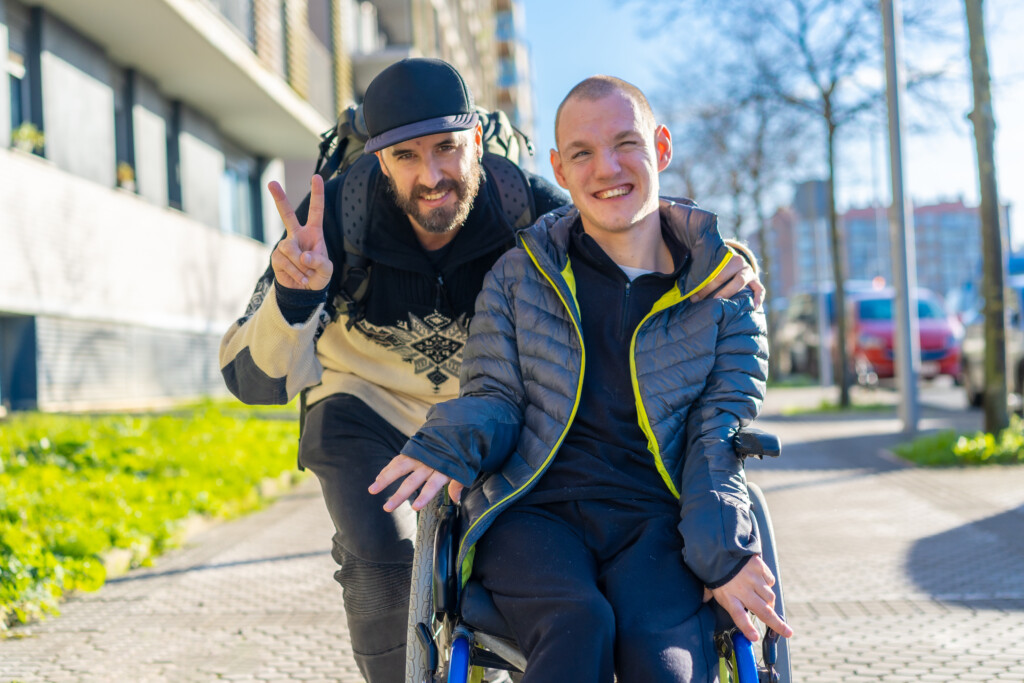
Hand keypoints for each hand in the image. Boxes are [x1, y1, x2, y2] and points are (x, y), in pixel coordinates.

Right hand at [268, 176, 332, 290]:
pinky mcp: (276, 257)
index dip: (317, 194)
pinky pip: (284, 261)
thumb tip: (304, 255)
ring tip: (307, 274)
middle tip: (271, 183)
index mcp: (313, 233)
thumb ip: (320, 262)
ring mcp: (286, 246)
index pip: (316, 211)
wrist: (304, 293)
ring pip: (289, 248)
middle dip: (279, 199)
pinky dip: (295, 272)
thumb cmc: (318, 276)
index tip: (317, 176)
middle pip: (287, 214)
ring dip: (300, 264)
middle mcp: (298, 236)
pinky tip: (300, 278)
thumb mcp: (327, 270)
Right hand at [369, 454, 463, 511]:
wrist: (455, 426)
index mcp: (443, 469)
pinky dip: (388, 469)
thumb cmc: (459, 451)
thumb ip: (457, 484)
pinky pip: (397, 460)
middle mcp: (428, 463)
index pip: (433, 485)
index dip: (425, 496)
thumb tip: (456, 500)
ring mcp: (419, 456)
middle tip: (387, 508)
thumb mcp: (464, 468)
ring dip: (385, 479)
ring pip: (400, 468)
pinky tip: (378, 478)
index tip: (415, 507)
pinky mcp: (412, 449)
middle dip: (399, 495)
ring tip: (373, 490)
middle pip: (412, 481)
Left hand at [691, 251, 763, 308]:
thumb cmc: (717, 268)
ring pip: (740, 281)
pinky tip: (753, 307)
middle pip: (723, 275)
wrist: (736, 263)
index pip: (711, 269)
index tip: (691, 295)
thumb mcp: (710, 265)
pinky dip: (758, 298)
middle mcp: (738, 262)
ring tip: (718, 302)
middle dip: (709, 288)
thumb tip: (683, 285)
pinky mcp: (756, 281)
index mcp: (725, 256)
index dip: (701, 282)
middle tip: (698, 300)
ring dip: (728, 291)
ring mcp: (749, 272)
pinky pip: (760, 290)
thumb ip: (699, 270)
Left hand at [710, 555, 792, 641]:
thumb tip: (703, 599)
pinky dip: (768, 584)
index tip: (755, 637)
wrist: (718, 545)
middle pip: (763, 611)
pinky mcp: (759, 567)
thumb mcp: (709, 584)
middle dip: (777, 624)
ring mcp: (753, 579)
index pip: (739, 617)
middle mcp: (742, 590)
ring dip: (770, 603)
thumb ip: (708, 593)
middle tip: (787, 632)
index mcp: (728, 597)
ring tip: (765, 603)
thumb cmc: (713, 567)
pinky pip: (770, 580)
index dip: (748, 629)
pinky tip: (761, 583)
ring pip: (769, 597)